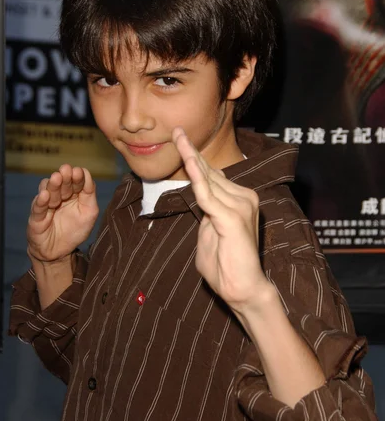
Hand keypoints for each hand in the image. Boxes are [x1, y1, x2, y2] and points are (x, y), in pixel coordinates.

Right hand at [27, 164, 98, 262]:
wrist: (59, 252)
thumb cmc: (74, 231)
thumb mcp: (89, 212)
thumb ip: (89, 194)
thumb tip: (87, 174)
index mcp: (73, 193)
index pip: (75, 181)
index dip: (77, 176)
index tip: (79, 171)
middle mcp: (59, 195)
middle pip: (61, 183)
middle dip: (65, 177)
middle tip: (66, 170)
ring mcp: (47, 204)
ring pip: (48, 191)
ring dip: (53, 185)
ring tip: (57, 178)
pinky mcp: (36, 217)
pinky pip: (37, 207)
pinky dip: (41, 201)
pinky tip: (45, 195)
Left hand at [172, 128, 271, 314]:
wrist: (243, 290)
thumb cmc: (226, 267)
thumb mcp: (210, 233)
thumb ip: (206, 214)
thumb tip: (201, 199)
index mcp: (239, 201)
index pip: (215, 176)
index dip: (197, 159)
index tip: (183, 140)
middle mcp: (244, 198)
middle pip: (211, 172)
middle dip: (191, 151)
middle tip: (177, 130)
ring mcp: (240, 206)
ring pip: (208, 180)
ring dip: (191, 159)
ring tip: (178, 138)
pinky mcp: (232, 217)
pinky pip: (207, 194)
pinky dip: (195, 177)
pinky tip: (187, 160)